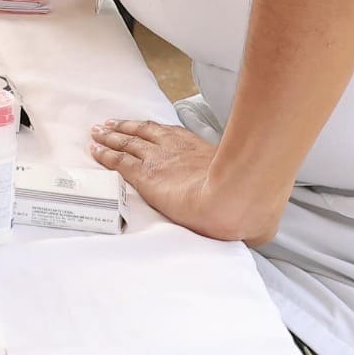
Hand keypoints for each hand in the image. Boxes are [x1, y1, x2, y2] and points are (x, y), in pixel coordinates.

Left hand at [90, 118, 283, 243]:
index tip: (145, 127)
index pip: (172, 136)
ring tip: (97, 131)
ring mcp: (159, 160)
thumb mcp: (250, 204)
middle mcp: (176, 149)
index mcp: (199, 152)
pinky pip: (119, 161)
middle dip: (126, 128)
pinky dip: (105, 154)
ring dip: (111, 136)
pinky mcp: (145, 176)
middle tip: (109, 124)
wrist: (232, 199)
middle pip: (144, 133)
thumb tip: (258, 230)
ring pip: (127, 142)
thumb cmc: (247, 203)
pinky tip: (94, 150)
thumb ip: (250, 215)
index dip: (155, 131)